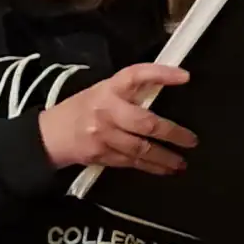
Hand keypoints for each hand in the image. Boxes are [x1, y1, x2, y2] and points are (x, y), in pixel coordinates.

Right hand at [37, 64, 194, 172]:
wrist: (50, 135)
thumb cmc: (83, 109)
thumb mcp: (103, 90)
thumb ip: (130, 92)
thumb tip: (165, 90)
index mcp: (109, 89)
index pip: (136, 75)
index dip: (160, 74)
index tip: (185, 77)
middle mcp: (107, 110)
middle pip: (145, 123)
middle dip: (172, 133)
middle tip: (192, 140)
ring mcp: (104, 136)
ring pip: (141, 149)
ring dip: (166, 157)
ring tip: (183, 162)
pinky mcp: (103, 156)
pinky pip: (133, 163)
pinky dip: (152, 167)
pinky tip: (167, 169)